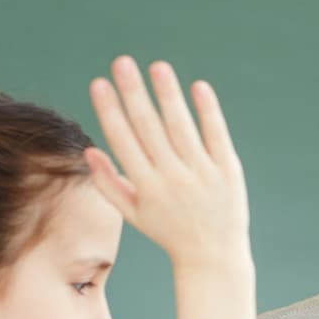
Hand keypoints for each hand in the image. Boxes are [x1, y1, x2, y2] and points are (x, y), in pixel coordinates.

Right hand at [86, 56, 249, 267]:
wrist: (214, 256)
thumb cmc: (169, 232)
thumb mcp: (134, 214)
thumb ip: (109, 183)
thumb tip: (89, 150)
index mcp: (145, 186)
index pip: (123, 140)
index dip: (110, 110)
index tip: (99, 82)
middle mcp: (172, 178)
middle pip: (149, 128)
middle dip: (133, 93)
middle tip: (122, 62)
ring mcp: (202, 174)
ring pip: (181, 127)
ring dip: (169, 95)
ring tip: (158, 67)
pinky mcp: (228, 171)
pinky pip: (216, 136)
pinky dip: (208, 112)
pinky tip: (199, 87)